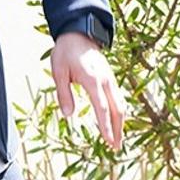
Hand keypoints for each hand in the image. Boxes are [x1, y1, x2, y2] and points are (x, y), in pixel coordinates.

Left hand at [54, 31, 124, 149]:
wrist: (79, 32)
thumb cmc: (66, 52)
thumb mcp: (58, 72)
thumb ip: (64, 94)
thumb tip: (68, 115)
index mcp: (93, 80)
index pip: (102, 108)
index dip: (106, 126)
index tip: (109, 141)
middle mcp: (106, 80)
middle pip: (117, 109)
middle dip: (118, 129)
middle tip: (116, 148)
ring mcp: (110, 79)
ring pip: (121, 104)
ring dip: (121, 123)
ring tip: (117, 139)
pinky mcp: (110, 78)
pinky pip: (118, 98)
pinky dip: (119, 112)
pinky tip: (117, 121)